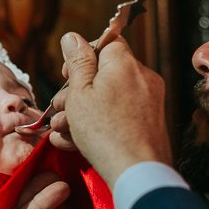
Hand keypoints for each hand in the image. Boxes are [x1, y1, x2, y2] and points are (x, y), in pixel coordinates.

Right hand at [49, 31, 171, 188]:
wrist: (136, 172)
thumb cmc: (105, 132)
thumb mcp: (79, 93)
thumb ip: (77, 63)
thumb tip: (71, 36)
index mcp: (125, 63)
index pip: (106, 42)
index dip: (82, 57)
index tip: (67, 75)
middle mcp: (142, 77)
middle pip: (104, 74)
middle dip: (76, 92)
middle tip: (59, 108)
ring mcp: (149, 101)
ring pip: (109, 98)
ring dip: (81, 113)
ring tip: (62, 130)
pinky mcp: (149, 123)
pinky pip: (120, 116)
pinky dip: (99, 126)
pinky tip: (76, 143)